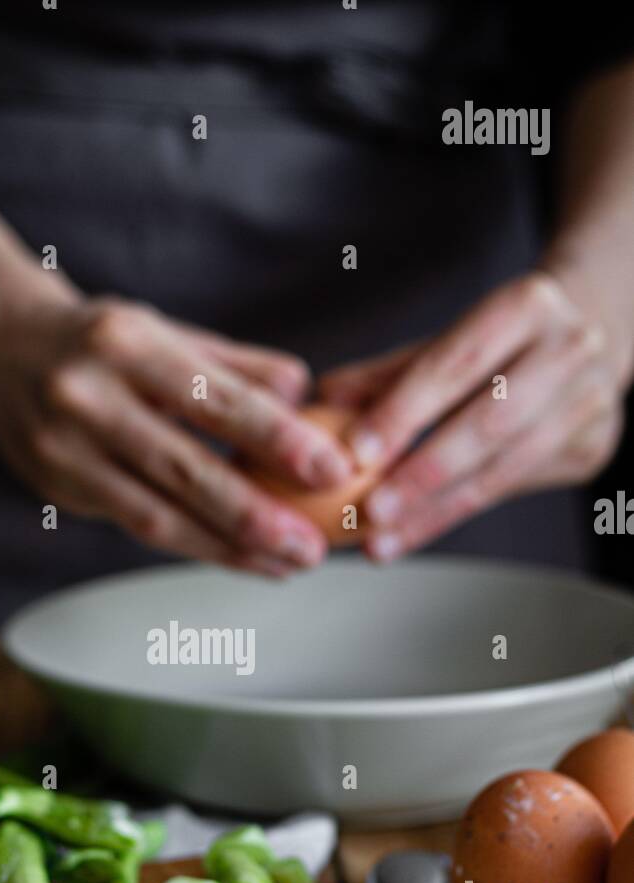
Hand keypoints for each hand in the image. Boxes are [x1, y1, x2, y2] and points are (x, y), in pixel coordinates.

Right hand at [0, 255, 354, 574]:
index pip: (213, 398)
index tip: (332, 469)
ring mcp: (64, 449)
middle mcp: (87, 397)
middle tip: (312, 549)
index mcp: (125, 343)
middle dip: (255, 516)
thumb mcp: (165, 331)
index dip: (276, 439)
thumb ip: (234, 366)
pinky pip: (136, 526)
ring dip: (228, 548)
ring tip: (286, 565)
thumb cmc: (101, 338)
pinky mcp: (56, 488)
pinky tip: (240, 555)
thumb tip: (306, 392)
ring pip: (157, 515)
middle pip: (184, 469)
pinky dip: (194, 544)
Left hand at [320, 269, 631, 558]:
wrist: (591, 340)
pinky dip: (454, 514)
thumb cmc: (500, 342)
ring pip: (504, 470)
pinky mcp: (593, 448)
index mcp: (527, 306)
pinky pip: (512, 490)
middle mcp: (571, 351)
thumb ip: (390, 373)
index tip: (356, 451)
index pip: (455, 365)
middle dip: (423, 474)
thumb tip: (326, 398)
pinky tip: (411, 533)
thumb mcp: (449, 340)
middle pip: (487, 424)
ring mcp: (590, 403)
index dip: (404, 411)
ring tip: (382, 540)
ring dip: (435, 511)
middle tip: (371, 510)